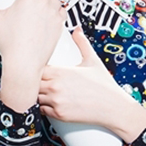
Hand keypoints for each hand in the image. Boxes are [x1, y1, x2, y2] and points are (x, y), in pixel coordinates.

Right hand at [0, 0, 66, 111]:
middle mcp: (42, 1)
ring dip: (48, 1)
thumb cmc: (7, 41)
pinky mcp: (60, 23)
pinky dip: (57, 12)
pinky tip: (49, 17)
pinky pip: (62, 10)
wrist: (24, 63)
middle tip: (30, 0)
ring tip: (39, 10)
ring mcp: (53, 12)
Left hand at [39, 27, 145, 141]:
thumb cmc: (104, 85)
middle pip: (32, 83)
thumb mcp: (93, 60)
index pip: (35, 69)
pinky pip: (42, 111)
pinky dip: (45, 107)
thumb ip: (82, 43)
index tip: (40, 70)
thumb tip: (77, 30)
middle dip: (36, 82)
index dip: (36, 69)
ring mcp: (56, 101)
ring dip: (39, 95)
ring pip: (35, 97)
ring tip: (47, 93)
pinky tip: (52, 103)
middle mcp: (55, 86)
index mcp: (59, 72)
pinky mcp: (59, 115)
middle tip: (42, 82)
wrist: (113, 107)